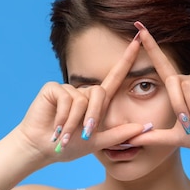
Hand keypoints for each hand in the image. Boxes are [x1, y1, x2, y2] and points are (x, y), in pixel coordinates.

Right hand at [15, 34, 147, 162]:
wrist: (43, 149)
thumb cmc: (69, 147)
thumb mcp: (97, 142)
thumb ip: (120, 134)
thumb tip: (146, 127)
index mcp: (96, 103)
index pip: (115, 78)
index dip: (127, 60)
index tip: (139, 39)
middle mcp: (84, 92)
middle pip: (100, 92)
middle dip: (93, 116)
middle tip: (83, 135)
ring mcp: (68, 89)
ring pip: (82, 99)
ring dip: (75, 121)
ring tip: (65, 135)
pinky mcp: (53, 88)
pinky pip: (67, 98)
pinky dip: (64, 116)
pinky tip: (57, 127)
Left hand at [130, 21, 189, 155]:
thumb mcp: (177, 137)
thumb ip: (155, 137)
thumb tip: (131, 139)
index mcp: (181, 90)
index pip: (161, 66)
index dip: (151, 47)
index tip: (138, 27)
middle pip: (172, 81)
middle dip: (178, 106)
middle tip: (189, 125)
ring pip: (187, 85)